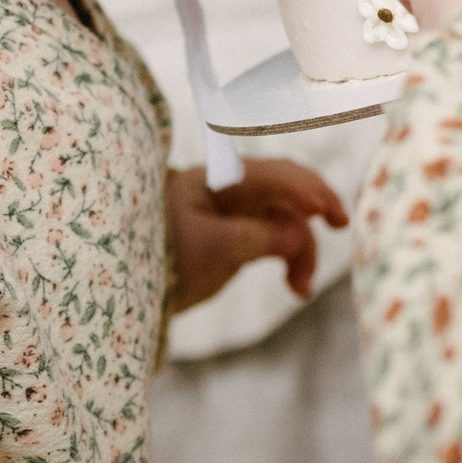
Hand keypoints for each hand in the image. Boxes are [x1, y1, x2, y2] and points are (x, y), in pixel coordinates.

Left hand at [166, 158, 348, 311]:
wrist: (120, 284)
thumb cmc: (155, 259)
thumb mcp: (209, 251)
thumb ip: (258, 238)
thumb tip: (301, 234)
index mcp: (216, 181)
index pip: (272, 173)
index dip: (305, 188)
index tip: (327, 213)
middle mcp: (228, 190)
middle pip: (284, 190)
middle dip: (314, 207)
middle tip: (342, 227)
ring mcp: (231, 213)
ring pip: (282, 219)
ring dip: (300, 247)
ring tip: (301, 289)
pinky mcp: (232, 237)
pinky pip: (272, 238)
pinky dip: (287, 257)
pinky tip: (295, 285)